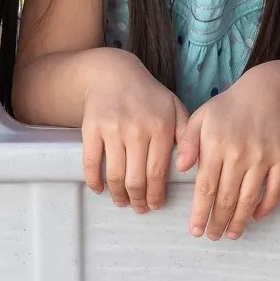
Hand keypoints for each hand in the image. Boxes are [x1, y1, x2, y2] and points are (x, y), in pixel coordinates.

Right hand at [80, 50, 187, 213]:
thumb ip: (187, 135)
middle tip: (138, 208)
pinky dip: (93, 181)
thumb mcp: (175, 108)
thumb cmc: (148, 95)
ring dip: (117, 194)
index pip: (157, 173)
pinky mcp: (91, 128)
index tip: (154, 205)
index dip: (155, 195)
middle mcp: (136, 130)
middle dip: (137, 200)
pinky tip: (98, 189)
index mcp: (160, 128)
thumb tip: (188, 167)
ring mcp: (112, 130)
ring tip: (121, 201)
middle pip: (136, 179)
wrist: (113, 73)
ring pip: (114, 175)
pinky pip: (91, 162)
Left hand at [176, 67, 279, 239]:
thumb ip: (187, 142)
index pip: (205, 188)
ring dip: (239, 221)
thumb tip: (179, 169)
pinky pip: (275, 189)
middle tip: (213, 236)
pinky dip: (266, 206)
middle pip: (226, 198)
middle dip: (218, 222)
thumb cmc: (228, 107)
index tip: (195, 230)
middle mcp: (238, 154)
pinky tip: (256, 217)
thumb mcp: (200, 117)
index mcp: (215, 146)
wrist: (267, 92)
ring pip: (249, 198)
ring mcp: (262, 157)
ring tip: (232, 234)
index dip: (200, 212)